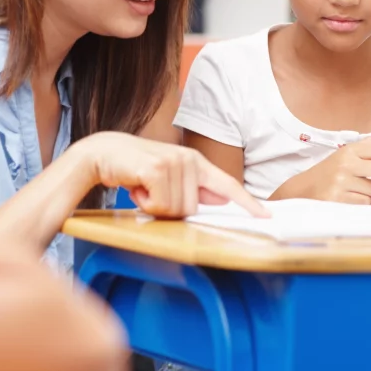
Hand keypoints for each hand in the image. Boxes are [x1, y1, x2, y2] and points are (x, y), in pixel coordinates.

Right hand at [76, 132, 269, 218]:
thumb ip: (193, 187)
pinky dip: (145, 203)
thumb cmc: (136, 168)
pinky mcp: (158, 169)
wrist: (104, 153)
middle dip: (169, 208)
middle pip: (193, 209)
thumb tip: (219, 199)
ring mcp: (175, 163)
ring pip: (176, 210)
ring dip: (154, 205)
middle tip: (151, 191)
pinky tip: (136, 186)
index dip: (247, 203)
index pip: (228, 185)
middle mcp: (190, 160)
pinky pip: (160, 206)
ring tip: (143, 186)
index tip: (266, 217)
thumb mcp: (168, 175)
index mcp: (196, 162)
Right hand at [274, 137, 370, 203]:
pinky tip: (351, 199)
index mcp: (349, 151)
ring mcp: (342, 182)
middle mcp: (345, 164)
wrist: (302, 191)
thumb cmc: (328, 173)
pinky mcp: (339, 199)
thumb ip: (363, 150)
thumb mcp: (343, 157)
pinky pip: (366, 202)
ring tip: (361, 190)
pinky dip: (364, 202)